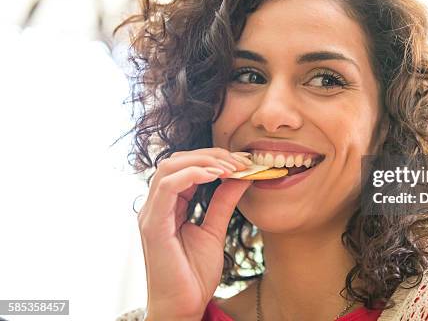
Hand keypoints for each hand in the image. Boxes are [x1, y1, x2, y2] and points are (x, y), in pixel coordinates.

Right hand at [137, 147, 252, 320]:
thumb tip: (241, 177)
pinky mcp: (153, 226)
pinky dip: (192, 174)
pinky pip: (167, 187)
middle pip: (175, 161)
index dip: (212, 158)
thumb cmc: (194, 274)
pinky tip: (217, 176)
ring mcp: (151, 215)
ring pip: (168, 168)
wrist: (183, 307)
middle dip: (209, 155)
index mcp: (167, 206)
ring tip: (231, 167)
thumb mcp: (214, 230)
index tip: (243, 162)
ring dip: (203, 161)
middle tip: (240, 161)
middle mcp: (155, 207)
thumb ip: (223, 202)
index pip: (184, 167)